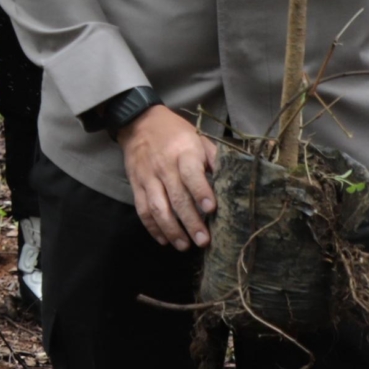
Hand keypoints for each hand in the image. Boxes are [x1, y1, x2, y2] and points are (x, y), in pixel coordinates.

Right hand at [118, 103, 217, 250]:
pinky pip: (142, 209)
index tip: (211, 209)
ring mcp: (147, 177)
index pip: (192, 174)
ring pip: (157, 207)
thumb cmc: (176, 133)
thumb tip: (232, 182)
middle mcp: (164, 166)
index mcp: (183, 152)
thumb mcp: (198, 139)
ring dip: (170, 229)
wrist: (139, 122)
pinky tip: (164, 240)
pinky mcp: (135, 184)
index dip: (201, 192)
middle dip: (190, 221)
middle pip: (176, 197)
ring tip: (184, 246)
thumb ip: (214, 159)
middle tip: (203, 241)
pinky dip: (152, 227)